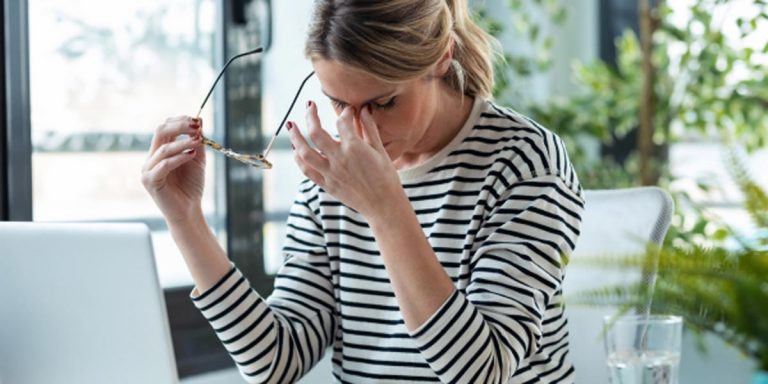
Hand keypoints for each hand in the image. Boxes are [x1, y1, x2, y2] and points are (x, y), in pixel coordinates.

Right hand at [141, 116, 204, 224]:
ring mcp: (148, 169)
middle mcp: (152, 158)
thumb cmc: (191, 186)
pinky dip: (179, 157)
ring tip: (198, 141)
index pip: (165, 127)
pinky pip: (164, 164)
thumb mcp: (197, 159)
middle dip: (179, 126)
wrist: (189, 210)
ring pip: (163, 148)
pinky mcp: (150, 181)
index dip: (180, 121)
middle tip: (196, 126)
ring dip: (183, 142)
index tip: (197, 120)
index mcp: (160, 151)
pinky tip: (191, 154)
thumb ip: (197, 141)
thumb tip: (200, 119)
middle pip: (160, 131)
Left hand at [287, 102, 403, 217]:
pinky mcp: (327, 184)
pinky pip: (307, 170)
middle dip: (310, 115)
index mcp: (354, 147)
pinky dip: (299, 159)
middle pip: (315, 132)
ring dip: (295, 137)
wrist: (383, 205)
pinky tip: (296, 150)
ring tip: (291, 125)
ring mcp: (330, 172)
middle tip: (309, 105)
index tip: (348, 111)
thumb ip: (370, 128)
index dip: (345, 112)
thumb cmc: (386, 178)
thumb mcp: (380, 150)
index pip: (342, 121)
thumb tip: (365, 108)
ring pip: (304, 152)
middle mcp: (339, 158)